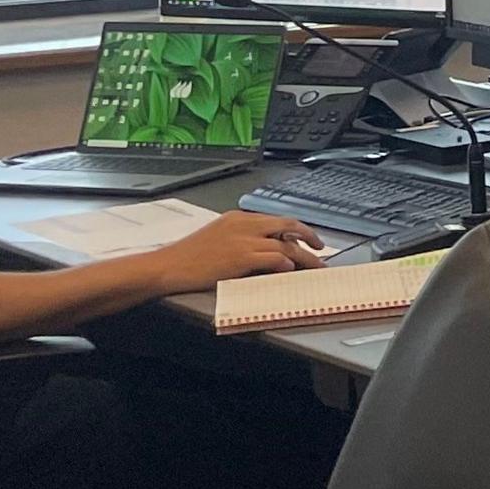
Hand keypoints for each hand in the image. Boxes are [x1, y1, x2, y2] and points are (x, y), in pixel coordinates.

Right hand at [147, 211, 325, 290]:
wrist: (168, 266)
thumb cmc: (189, 257)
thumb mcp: (219, 238)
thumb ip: (243, 239)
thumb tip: (268, 250)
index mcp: (238, 218)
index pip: (276, 220)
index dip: (296, 230)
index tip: (307, 239)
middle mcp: (243, 224)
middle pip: (288, 226)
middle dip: (309, 236)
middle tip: (320, 248)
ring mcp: (243, 240)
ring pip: (286, 246)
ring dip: (305, 258)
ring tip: (316, 267)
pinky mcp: (241, 257)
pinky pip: (273, 258)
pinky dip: (285, 264)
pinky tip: (291, 270)